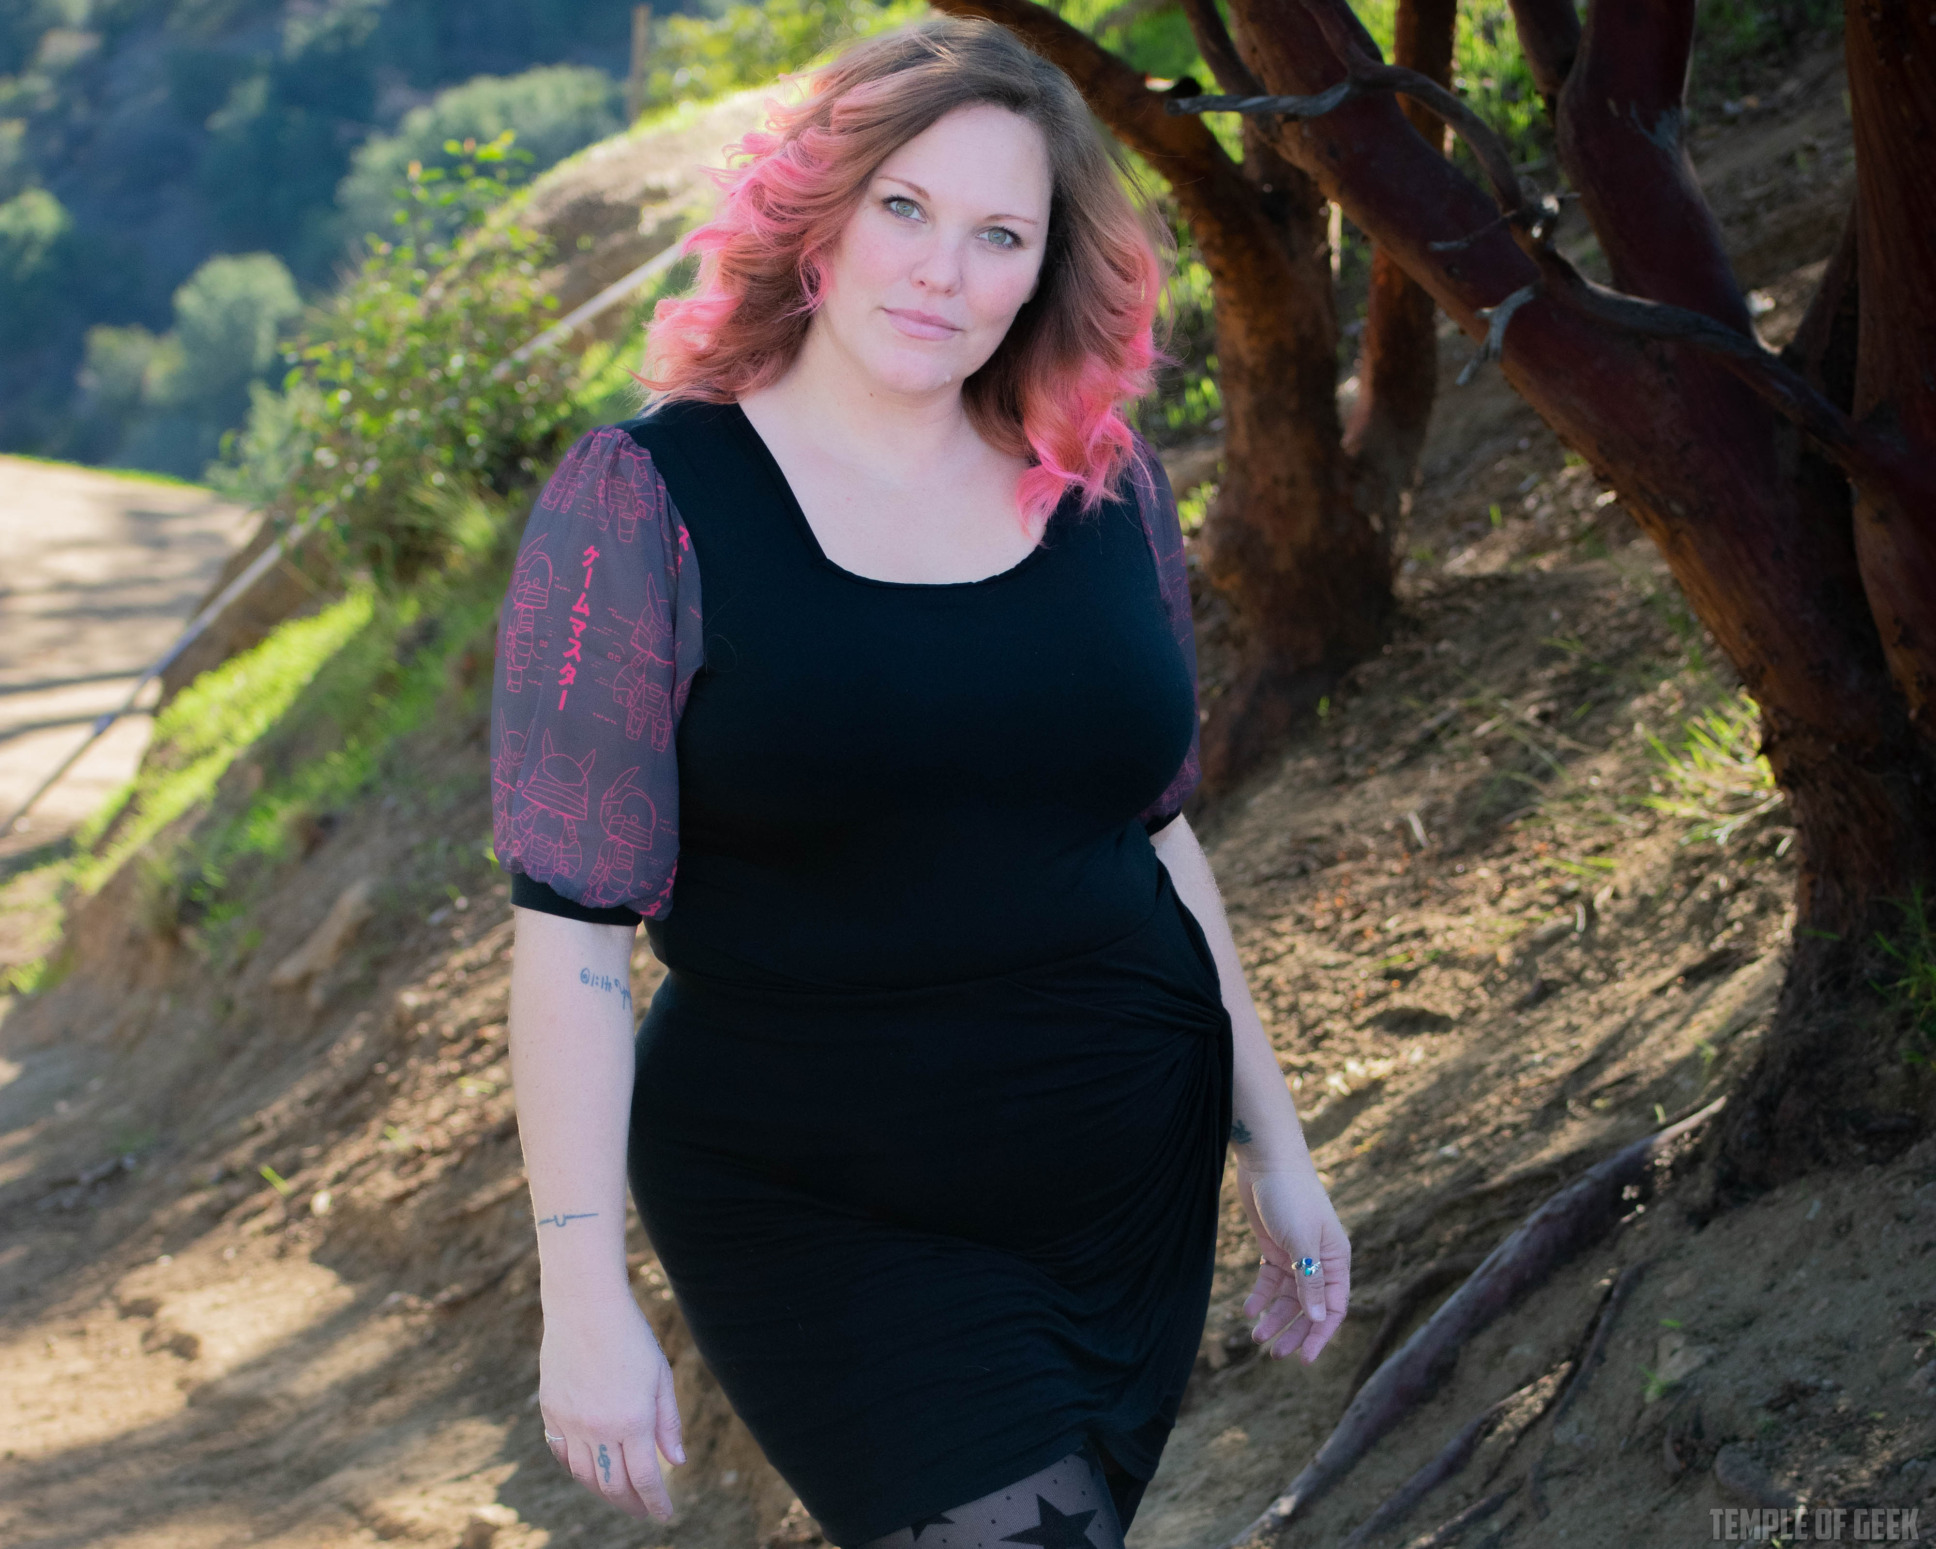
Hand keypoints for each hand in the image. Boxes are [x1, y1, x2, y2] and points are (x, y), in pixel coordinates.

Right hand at [539, 1291, 685, 1519]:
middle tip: (643, 1510)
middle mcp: (600, 1429)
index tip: (664, 1516)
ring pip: (586, 1476)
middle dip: (631, 1504)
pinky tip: (591, 1470)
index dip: (656, 1503)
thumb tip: (677, 1462)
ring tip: (619, 1494)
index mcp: (633, 1421)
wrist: (585, 1308)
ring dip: (604, 1491)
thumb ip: (668, 1423)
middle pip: (614, 1486)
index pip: (646, 1479)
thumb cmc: (631, 1338)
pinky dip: (579, 1469)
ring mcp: (571, 1423)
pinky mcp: (551, 1413)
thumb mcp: (660, 1376)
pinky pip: (563, 1455)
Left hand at [1236, 1155, 1350, 1363]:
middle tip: (1274, 1355)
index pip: (1334, 1307)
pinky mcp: (1274, 1249)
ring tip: (1255, 1338)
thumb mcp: (1301, 1241)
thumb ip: (1310, 1280)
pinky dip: (1259, 1297)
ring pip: (1287, 1298)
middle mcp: (1318, 1262)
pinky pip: (1269, 1282)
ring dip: (1273, 1318)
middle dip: (1293, 1332)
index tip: (1304, 1359)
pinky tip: (1247, 1310)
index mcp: (1336, 1261)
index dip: (1321, 1334)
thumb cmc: (1291, 1197)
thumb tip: (1320, 1318)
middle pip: (1310, 1307)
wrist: (1266, 1162)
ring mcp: (1295, 1256)